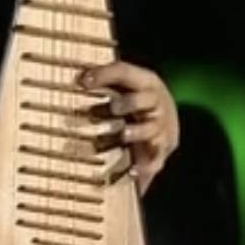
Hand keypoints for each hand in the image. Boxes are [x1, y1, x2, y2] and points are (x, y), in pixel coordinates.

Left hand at [78, 62, 179, 195]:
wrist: (168, 117)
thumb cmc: (135, 97)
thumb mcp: (124, 84)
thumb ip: (104, 80)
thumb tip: (77, 80)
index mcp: (144, 82)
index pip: (124, 72)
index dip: (104, 75)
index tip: (80, 82)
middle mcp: (155, 103)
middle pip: (145, 100)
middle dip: (130, 103)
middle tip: (113, 107)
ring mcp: (160, 127)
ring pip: (151, 129)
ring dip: (137, 132)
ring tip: (124, 134)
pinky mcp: (161, 150)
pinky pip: (156, 159)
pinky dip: (144, 166)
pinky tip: (132, 172)